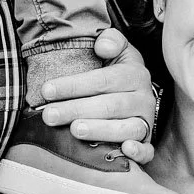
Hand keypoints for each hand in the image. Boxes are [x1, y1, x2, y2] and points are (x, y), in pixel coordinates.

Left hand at [37, 26, 157, 159]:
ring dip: (100, 130)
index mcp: (134, 74)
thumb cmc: (117, 71)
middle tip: (50, 115)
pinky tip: (124, 150)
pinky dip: (138, 153)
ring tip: (75, 130)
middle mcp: (143, 99)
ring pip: (126, 128)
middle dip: (76, 110)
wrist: (136, 91)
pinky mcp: (147, 142)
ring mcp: (146, 122)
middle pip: (110, 106)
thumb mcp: (117, 50)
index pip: (102, 80)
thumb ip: (110, 40)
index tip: (46, 91)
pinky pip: (147, 150)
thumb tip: (102, 46)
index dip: (73, 85)